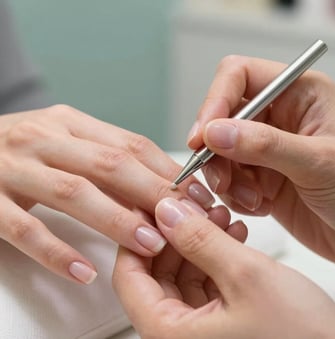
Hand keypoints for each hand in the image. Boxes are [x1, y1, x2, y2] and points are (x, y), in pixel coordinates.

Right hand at [0, 105, 214, 282]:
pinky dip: (57, 252)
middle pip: (110, 165)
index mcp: (71, 123)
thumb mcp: (66, 139)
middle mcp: (45, 139)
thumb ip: (107, 156)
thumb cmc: (25, 147)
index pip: (131, 145)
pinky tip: (85, 271)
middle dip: (152, 194)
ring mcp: (14, 169)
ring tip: (150, 245)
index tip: (197, 196)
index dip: (168, 171)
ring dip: (116, 220)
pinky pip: (24, 230)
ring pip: (73, 193)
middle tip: (185, 221)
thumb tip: (159, 182)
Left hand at [113, 197, 334, 338]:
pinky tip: (233, 235)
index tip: (152, 205)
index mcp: (170, 334)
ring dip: (199, 241)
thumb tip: (168, 211)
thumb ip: (201, 240)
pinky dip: (216, 257)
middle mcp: (180, 335)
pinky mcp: (222, 323)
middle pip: (156, 273)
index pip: (128, 276)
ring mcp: (202, 330)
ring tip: (220, 216)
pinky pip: (206, 282)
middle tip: (193, 205)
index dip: (138, 234)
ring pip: (183, 274)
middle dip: (176, 233)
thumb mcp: (247, 276)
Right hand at [187, 56, 334, 272]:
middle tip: (222, 179)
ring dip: (226, 178)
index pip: (239, 76)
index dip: (215, 102)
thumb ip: (265, 145)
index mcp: (299, 94)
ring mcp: (267, 149)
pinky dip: (236, 197)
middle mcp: (279, 117)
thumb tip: (215, 132)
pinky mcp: (260, 178)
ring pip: (220, 152)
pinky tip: (260, 207)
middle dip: (216, 151)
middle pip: (221, 117)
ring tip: (251, 199)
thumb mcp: (320, 163)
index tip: (202, 136)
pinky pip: (229, 180)